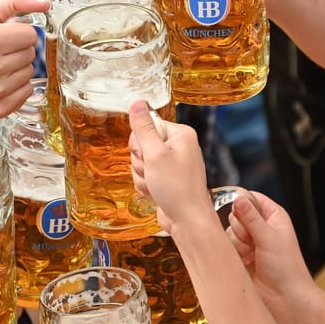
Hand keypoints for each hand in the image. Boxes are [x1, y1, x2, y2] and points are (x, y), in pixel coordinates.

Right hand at [0, 0, 47, 118]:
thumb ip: (16, 1)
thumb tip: (45, 4)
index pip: (30, 35)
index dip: (20, 32)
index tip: (5, 36)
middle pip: (30, 54)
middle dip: (19, 49)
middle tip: (0, 51)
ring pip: (29, 73)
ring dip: (19, 67)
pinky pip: (26, 92)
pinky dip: (18, 86)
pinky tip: (1, 81)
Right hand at [127, 100, 212, 232]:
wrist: (187, 220)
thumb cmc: (177, 188)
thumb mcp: (155, 155)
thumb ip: (143, 128)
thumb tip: (137, 103)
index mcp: (180, 134)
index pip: (146, 126)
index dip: (142, 144)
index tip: (150, 157)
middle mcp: (178, 146)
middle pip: (141, 144)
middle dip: (141, 162)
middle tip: (154, 173)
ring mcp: (173, 163)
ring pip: (140, 162)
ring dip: (142, 176)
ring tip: (156, 185)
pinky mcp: (167, 177)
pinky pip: (145, 175)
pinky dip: (146, 185)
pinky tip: (156, 192)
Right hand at [225, 190, 313, 314]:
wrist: (284, 298)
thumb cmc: (287, 268)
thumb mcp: (269, 237)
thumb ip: (251, 217)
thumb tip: (238, 198)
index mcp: (273, 216)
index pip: (251, 198)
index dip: (242, 204)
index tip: (238, 212)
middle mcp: (261, 226)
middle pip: (236, 215)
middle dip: (241, 229)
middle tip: (253, 241)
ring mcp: (250, 241)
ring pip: (229, 231)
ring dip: (238, 244)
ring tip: (252, 255)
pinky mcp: (241, 255)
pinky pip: (227, 246)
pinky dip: (234, 253)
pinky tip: (246, 261)